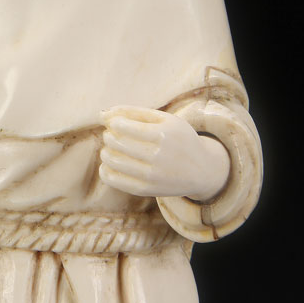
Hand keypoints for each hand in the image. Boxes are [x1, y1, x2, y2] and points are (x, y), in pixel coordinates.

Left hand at [99, 106, 229, 200]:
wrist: (202, 170)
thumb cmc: (178, 138)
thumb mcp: (163, 119)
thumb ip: (133, 112)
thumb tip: (101, 114)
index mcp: (163, 134)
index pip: (123, 126)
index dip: (113, 123)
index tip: (116, 123)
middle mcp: (158, 156)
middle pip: (116, 142)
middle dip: (109, 136)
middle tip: (113, 135)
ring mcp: (151, 175)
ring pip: (112, 161)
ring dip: (106, 152)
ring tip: (111, 149)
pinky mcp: (146, 190)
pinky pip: (114, 180)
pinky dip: (105, 170)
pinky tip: (109, 164)